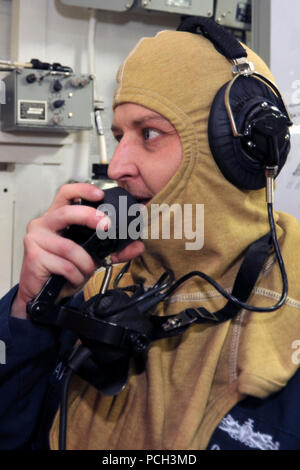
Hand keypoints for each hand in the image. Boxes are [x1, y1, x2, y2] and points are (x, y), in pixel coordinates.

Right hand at [11, 183, 143, 318]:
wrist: (44, 294)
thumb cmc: (63, 270)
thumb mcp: (91, 256)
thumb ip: (113, 250)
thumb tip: (138, 246)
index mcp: (57, 217)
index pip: (66, 194)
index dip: (82, 190)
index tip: (100, 195)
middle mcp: (43, 224)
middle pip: (66, 213)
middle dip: (89, 217)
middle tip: (106, 225)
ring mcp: (35, 239)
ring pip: (69, 247)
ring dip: (85, 263)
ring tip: (86, 270)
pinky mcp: (33, 256)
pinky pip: (65, 265)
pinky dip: (76, 275)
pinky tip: (74, 278)